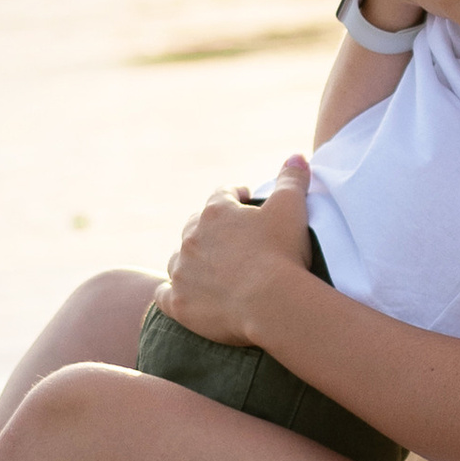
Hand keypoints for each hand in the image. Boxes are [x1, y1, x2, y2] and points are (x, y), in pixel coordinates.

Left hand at [163, 159, 312, 347]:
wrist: (271, 303)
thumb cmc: (283, 253)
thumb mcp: (292, 208)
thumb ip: (291, 179)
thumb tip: (296, 157)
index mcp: (216, 212)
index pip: (222, 195)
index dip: (235, 196)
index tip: (245, 199)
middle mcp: (192, 237)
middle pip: (195, 225)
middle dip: (209, 228)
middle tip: (229, 237)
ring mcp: (182, 271)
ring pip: (178, 258)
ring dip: (190, 259)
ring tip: (207, 267)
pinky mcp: (179, 302)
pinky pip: (163, 294)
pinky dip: (166, 291)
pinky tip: (172, 291)